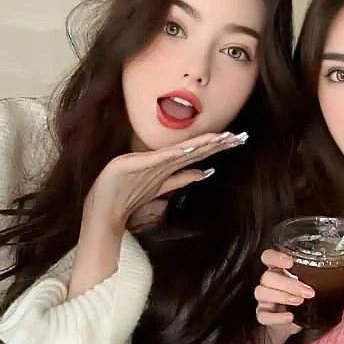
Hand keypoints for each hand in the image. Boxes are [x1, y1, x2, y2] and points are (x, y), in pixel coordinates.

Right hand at [83, 130, 245, 233]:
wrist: (104, 207)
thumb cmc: (125, 193)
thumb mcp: (158, 186)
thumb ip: (180, 179)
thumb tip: (203, 174)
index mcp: (169, 165)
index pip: (198, 152)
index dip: (216, 145)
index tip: (235, 140)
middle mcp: (164, 163)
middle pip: (196, 150)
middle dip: (217, 143)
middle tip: (240, 136)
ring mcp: (153, 165)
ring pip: (184, 153)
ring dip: (203, 145)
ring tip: (223, 138)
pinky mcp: (140, 166)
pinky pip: (162, 160)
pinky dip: (176, 154)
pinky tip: (189, 150)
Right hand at [254, 248, 314, 343]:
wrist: (292, 324)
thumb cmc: (303, 301)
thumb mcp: (310, 286)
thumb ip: (316, 277)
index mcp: (278, 271)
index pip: (267, 257)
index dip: (275, 257)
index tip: (290, 262)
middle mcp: (267, 283)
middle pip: (267, 277)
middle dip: (288, 284)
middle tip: (308, 292)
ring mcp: (263, 300)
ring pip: (261, 293)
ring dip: (282, 297)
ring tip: (300, 302)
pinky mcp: (262, 315)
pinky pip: (262, 315)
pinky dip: (277, 317)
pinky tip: (290, 317)